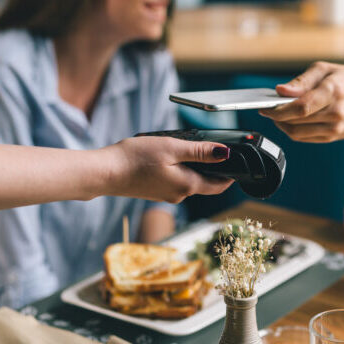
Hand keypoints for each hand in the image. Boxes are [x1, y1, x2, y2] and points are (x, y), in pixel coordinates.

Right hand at [105, 136, 233, 202]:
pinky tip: (172, 158)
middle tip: (219, 150)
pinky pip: (177, 182)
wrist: (104, 173)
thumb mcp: (171, 148)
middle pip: (206, 184)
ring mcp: (166, 196)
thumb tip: (225, 154)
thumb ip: (200, 152)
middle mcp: (179, 195)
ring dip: (197, 169)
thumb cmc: (135, 159)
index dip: (232, 174)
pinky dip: (181, 171)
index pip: (219, 185)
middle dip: (215, 170)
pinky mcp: (155, 192)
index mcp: (187, 186)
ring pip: (191, 182)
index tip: (239, 161)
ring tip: (194, 149)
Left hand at [258, 61, 343, 142]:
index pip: (300, 107)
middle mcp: (335, 113)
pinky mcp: (334, 137)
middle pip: (296, 121)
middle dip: (276, 116)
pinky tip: (290, 121)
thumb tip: (280, 91)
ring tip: (277, 114)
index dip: (278, 109)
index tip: (264, 106)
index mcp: (333, 92)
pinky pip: (305, 138)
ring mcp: (335, 128)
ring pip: (298, 133)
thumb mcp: (327, 69)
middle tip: (267, 108)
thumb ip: (302, 81)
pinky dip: (293, 130)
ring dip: (282, 125)